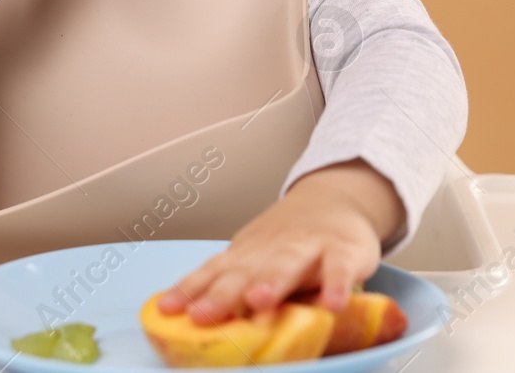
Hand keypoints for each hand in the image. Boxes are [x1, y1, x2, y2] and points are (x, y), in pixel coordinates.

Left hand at [154, 162, 404, 325]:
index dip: (190, 289)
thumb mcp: (254, 258)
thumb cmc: (287, 243)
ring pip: (288, 264)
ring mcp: (309, 248)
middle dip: (222, 293)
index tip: (169, 309)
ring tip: (260, 300)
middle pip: (245, 271)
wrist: (335, 199)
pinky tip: (333, 305)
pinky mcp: (345, 251)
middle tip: (204, 313)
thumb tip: (188, 316)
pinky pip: (340, 269)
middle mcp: (272, 250)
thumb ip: (229, 283)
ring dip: (273, 281)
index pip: (213, 271)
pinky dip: (337, 285)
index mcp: (247, 255)